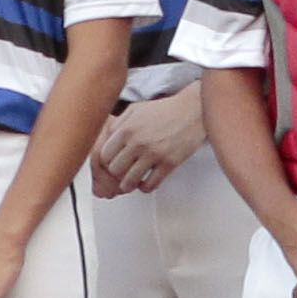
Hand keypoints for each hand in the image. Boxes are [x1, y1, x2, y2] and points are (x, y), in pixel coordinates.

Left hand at [90, 81, 211, 195]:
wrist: (193, 110)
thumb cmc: (165, 110)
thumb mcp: (135, 110)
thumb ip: (117, 124)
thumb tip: (105, 140)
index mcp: (126, 128)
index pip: (104, 155)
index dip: (106, 162)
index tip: (112, 163)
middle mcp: (138, 141)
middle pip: (114, 170)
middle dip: (117, 173)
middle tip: (123, 172)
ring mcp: (154, 154)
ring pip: (129, 181)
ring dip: (129, 184)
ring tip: (132, 181)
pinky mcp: (169, 163)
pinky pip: (150, 185)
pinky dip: (146, 187)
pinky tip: (147, 181)